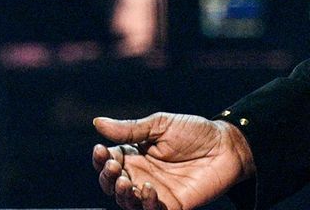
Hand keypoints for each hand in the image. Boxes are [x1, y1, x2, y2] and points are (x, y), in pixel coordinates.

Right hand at [92, 113, 255, 209]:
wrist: (227, 147)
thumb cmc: (194, 132)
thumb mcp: (159, 125)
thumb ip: (130, 129)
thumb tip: (97, 123)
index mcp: (134, 154)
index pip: (107, 160)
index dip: (99, 159)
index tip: (101, 151)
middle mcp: (141, 174)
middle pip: (111, 184)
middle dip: (106, 178)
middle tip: (113, 168)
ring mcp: (156, 191)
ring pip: (127, 201)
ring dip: (121, 194)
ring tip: (126, 182)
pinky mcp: (173, 205)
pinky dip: (145, 204)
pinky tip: (147, 189)